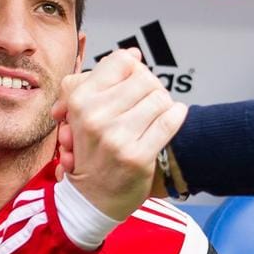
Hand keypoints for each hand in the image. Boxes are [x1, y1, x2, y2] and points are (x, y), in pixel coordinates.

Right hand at [52, 49, 186, 220]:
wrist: (91, 199)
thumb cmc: (89, 150)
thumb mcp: (78, 111)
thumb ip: (101, 78)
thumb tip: (133, 53)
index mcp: (79, 101)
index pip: (121, 61)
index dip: (132, 69)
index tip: (130, 83)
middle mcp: (96, 117)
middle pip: (144, 78)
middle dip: (150, 88)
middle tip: (143, 103)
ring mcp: (117, 138)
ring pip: (159, 98)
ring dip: (162, 105)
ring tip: (152, 117)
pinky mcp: (138, 156)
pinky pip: (170, 120)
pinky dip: (176, 116)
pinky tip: (171, 118)